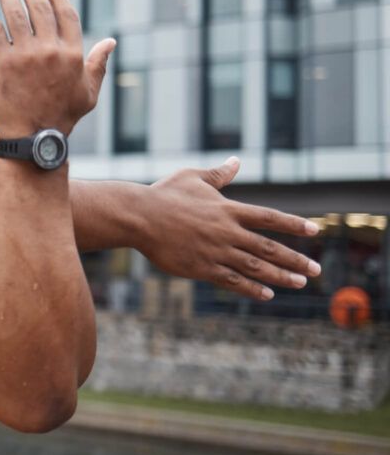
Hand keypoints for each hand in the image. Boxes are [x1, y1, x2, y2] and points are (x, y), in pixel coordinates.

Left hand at [0, 0, 115, 137]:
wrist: (34, 139)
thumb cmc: (62, 117)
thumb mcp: (89, 93)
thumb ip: (98, 64)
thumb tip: (110, 42)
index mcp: (72, 54)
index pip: (65, 13)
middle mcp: (50, 50)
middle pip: (39, 7)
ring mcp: (25, 56)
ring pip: (15, 14)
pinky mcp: (2, 64)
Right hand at [137, 157, 321, 300]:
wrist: (138, 216)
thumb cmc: (163, 194)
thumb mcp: (193, 177)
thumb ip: (219, 174)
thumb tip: (236, 161)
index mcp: (227, 209)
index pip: (269, 218)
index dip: (293, 224)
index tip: (315, 230)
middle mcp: (227, 231)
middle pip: (269, 248)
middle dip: (295, 259)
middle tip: (316, 270)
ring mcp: (215, 251)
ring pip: (255, 268)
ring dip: (281, 276)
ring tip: (300, 282)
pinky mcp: (201, 268)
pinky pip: (232, 281)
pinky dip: (252, 288)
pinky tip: (268, 293)